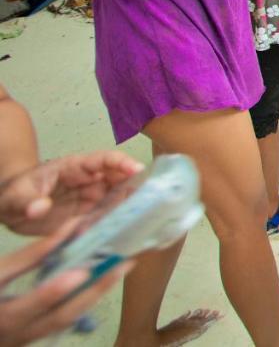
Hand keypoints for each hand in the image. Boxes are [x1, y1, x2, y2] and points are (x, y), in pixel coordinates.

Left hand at [0, 152, 142, 235]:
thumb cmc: (15, 193)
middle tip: (149, 200)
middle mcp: (88, 182)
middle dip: (134, 187)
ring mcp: (90, 200)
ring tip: (142, 218)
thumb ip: (28, 200)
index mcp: (74, 168)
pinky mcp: (87, 218)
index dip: (121, 163)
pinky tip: (126, 232)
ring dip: (129, 207)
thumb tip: (40, 208)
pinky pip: (106, 219)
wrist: (11, 210)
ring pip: (117, 200)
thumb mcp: (17, 195)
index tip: (137, 170)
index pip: (103, 160)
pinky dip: (117, 224)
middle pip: (118, 180)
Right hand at [0, 222, 133, 345]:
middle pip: (63, 315)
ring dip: (94, 295)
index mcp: (4, 317)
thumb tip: (70, 229)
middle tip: (125, 265)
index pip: (34, 304)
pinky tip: (99, 282)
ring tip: (119, 270)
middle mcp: (18, 334)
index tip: (82, 270)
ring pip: (67, 320)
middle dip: (96, 289)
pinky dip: (82, 300)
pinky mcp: (33, 334)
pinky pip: (62, 320)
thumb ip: (30, 255)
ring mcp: (27, 338)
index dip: (57, 288)